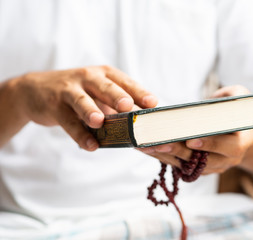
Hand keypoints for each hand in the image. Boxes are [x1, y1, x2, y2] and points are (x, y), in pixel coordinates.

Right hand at [11, 65, 156, 150]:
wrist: (36, 90)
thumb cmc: (79, 93)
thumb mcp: (98, 93)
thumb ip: (117, 108)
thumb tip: (144, 129)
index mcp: (105, 74)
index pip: (125, 82)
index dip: (139, 92)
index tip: (153, 103)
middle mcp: (89, 78)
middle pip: (105, 87)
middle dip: (117, 96)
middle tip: (128, 106)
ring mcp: (70, 90)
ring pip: (82, 100)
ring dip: (90, 111)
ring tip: (99, 122)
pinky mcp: (54, 104)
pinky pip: (68, 121)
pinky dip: (79, 134)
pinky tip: (90, 145)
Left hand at [140, 85, 252, 173]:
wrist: (237, 130)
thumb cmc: (235, 109)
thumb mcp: (240, 97)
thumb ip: (233, 97)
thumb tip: (218, 101)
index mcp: (241, 142)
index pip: (228, 147)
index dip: (210, 144)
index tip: (191, 140)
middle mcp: (228, 159)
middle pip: (203, 160)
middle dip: (180, 152)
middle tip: (160, 143)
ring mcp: (213, 166)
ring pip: (188, 166)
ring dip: (166, 157)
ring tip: (146, 145)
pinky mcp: (199, 168)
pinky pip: (181, 165)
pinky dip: (164, 157)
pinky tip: (148, 147)